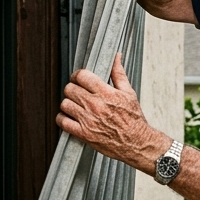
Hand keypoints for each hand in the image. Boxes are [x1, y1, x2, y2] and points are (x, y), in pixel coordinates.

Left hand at [57, 53, 167, 169]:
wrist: (137, 143)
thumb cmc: (134, 119)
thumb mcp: (129, 93)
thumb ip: (119, 73)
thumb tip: (116, 56)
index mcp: (106, 93)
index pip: (81, 76)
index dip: (78, 75)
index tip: (79, 79)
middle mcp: (95, 105)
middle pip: (70, 89)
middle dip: (73, 88)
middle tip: (77, 92)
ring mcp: (88, 120)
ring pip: (65, 104)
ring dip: (68, 103)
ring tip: (75, 105)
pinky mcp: (84, 134)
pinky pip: (63, 122)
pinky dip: (63, 118)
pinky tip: (70, 117)